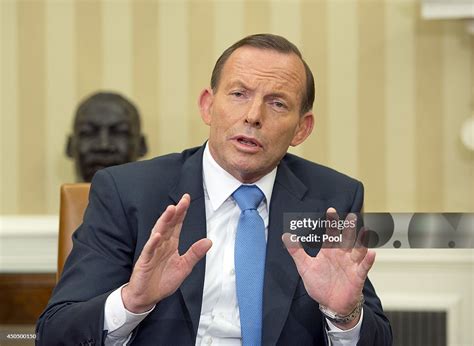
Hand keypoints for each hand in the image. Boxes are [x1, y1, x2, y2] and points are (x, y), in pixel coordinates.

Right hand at [122, 194, 211, 312]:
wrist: (146, 297)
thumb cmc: (162, 281)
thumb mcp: (184, 267)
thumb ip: (195, 253)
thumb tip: (209, 241)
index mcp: (171, 244)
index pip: (177, 225)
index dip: (182, 212)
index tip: (186, 199)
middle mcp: (161, 244)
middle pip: (169, 225)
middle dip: (175, 212)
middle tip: (182, 201)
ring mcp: (152, 252)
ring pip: (158, 233)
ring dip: (164, 221)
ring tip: (171, 210)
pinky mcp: (144, 261)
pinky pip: (149, 250)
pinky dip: (153, 242)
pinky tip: (158, 235)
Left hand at [282, 208, 374, 328]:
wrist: (331, 304)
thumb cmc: (320, 285)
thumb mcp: (305, 267)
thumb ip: (296, 251)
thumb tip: (286, 236)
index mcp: (329, 251)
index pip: (330, 234)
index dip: (331, 222)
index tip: (331, 211)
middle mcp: (341, 255)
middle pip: (347, 238)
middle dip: (349, 228)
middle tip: (351, 216)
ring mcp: (351, 264)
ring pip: (357, 250)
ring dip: (361, 241)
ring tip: (364, 232)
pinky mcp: (357, 276)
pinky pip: (364, 267)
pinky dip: (367, 260)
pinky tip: (371, 253)